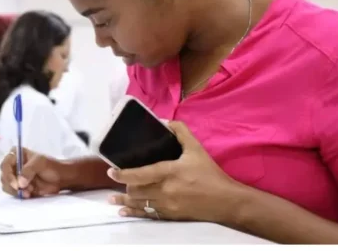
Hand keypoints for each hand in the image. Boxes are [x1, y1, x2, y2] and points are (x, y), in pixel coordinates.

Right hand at [0, 148, 66, 197]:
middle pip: (4, 176)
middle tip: (23, 189)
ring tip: (30, 190)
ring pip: (6, 186)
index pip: (5, 164)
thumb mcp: (40, 163)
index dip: (8, 175)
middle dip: (13, 185)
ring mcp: (15, 177)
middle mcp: (13, 165)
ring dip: (17, 191)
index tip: (16, 184)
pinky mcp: (19, 187)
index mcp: (16, 154)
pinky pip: (13, 193)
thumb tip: (19, 183)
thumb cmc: (51, 166)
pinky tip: (30, 193)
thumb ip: (28, 171)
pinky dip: (20, 194)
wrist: (60, 178)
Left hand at [107, 121, 241, 222]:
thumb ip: (180, 132)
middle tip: (117, 180)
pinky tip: (125, 212)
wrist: (226, 200)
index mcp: (169, 172)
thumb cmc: (210, 174)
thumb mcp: (196, 148)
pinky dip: (135, 213)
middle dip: (125, 185)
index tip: (111, 171)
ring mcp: (167, 205)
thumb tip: (165, 122)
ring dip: (125, 201)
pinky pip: (148, 215)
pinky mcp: (171, 215)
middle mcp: (165, 190)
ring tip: (112, 200)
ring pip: (139, 204)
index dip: (123, 174)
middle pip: (136, 190)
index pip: (140, 174)